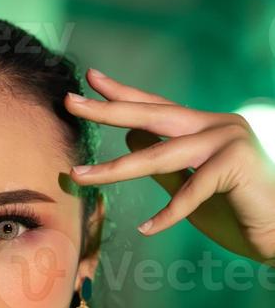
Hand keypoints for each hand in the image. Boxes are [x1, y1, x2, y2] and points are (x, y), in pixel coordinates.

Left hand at [65, 70, 274, 264]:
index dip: (122, 93)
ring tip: (79, 175)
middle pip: (152, 116)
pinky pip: (190, 191)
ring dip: (115, 169)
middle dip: (107, 110)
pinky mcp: (237, 164)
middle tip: (70, 101)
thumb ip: (163, 163)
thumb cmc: (236, 212)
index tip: (90, 78)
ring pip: (160, 155)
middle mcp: (217, 124)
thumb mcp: (188, 186)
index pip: (157, 106)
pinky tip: (146, 228)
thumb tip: (129, 138)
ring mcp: (229, 140)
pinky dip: (167, 214)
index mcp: (205, 125)